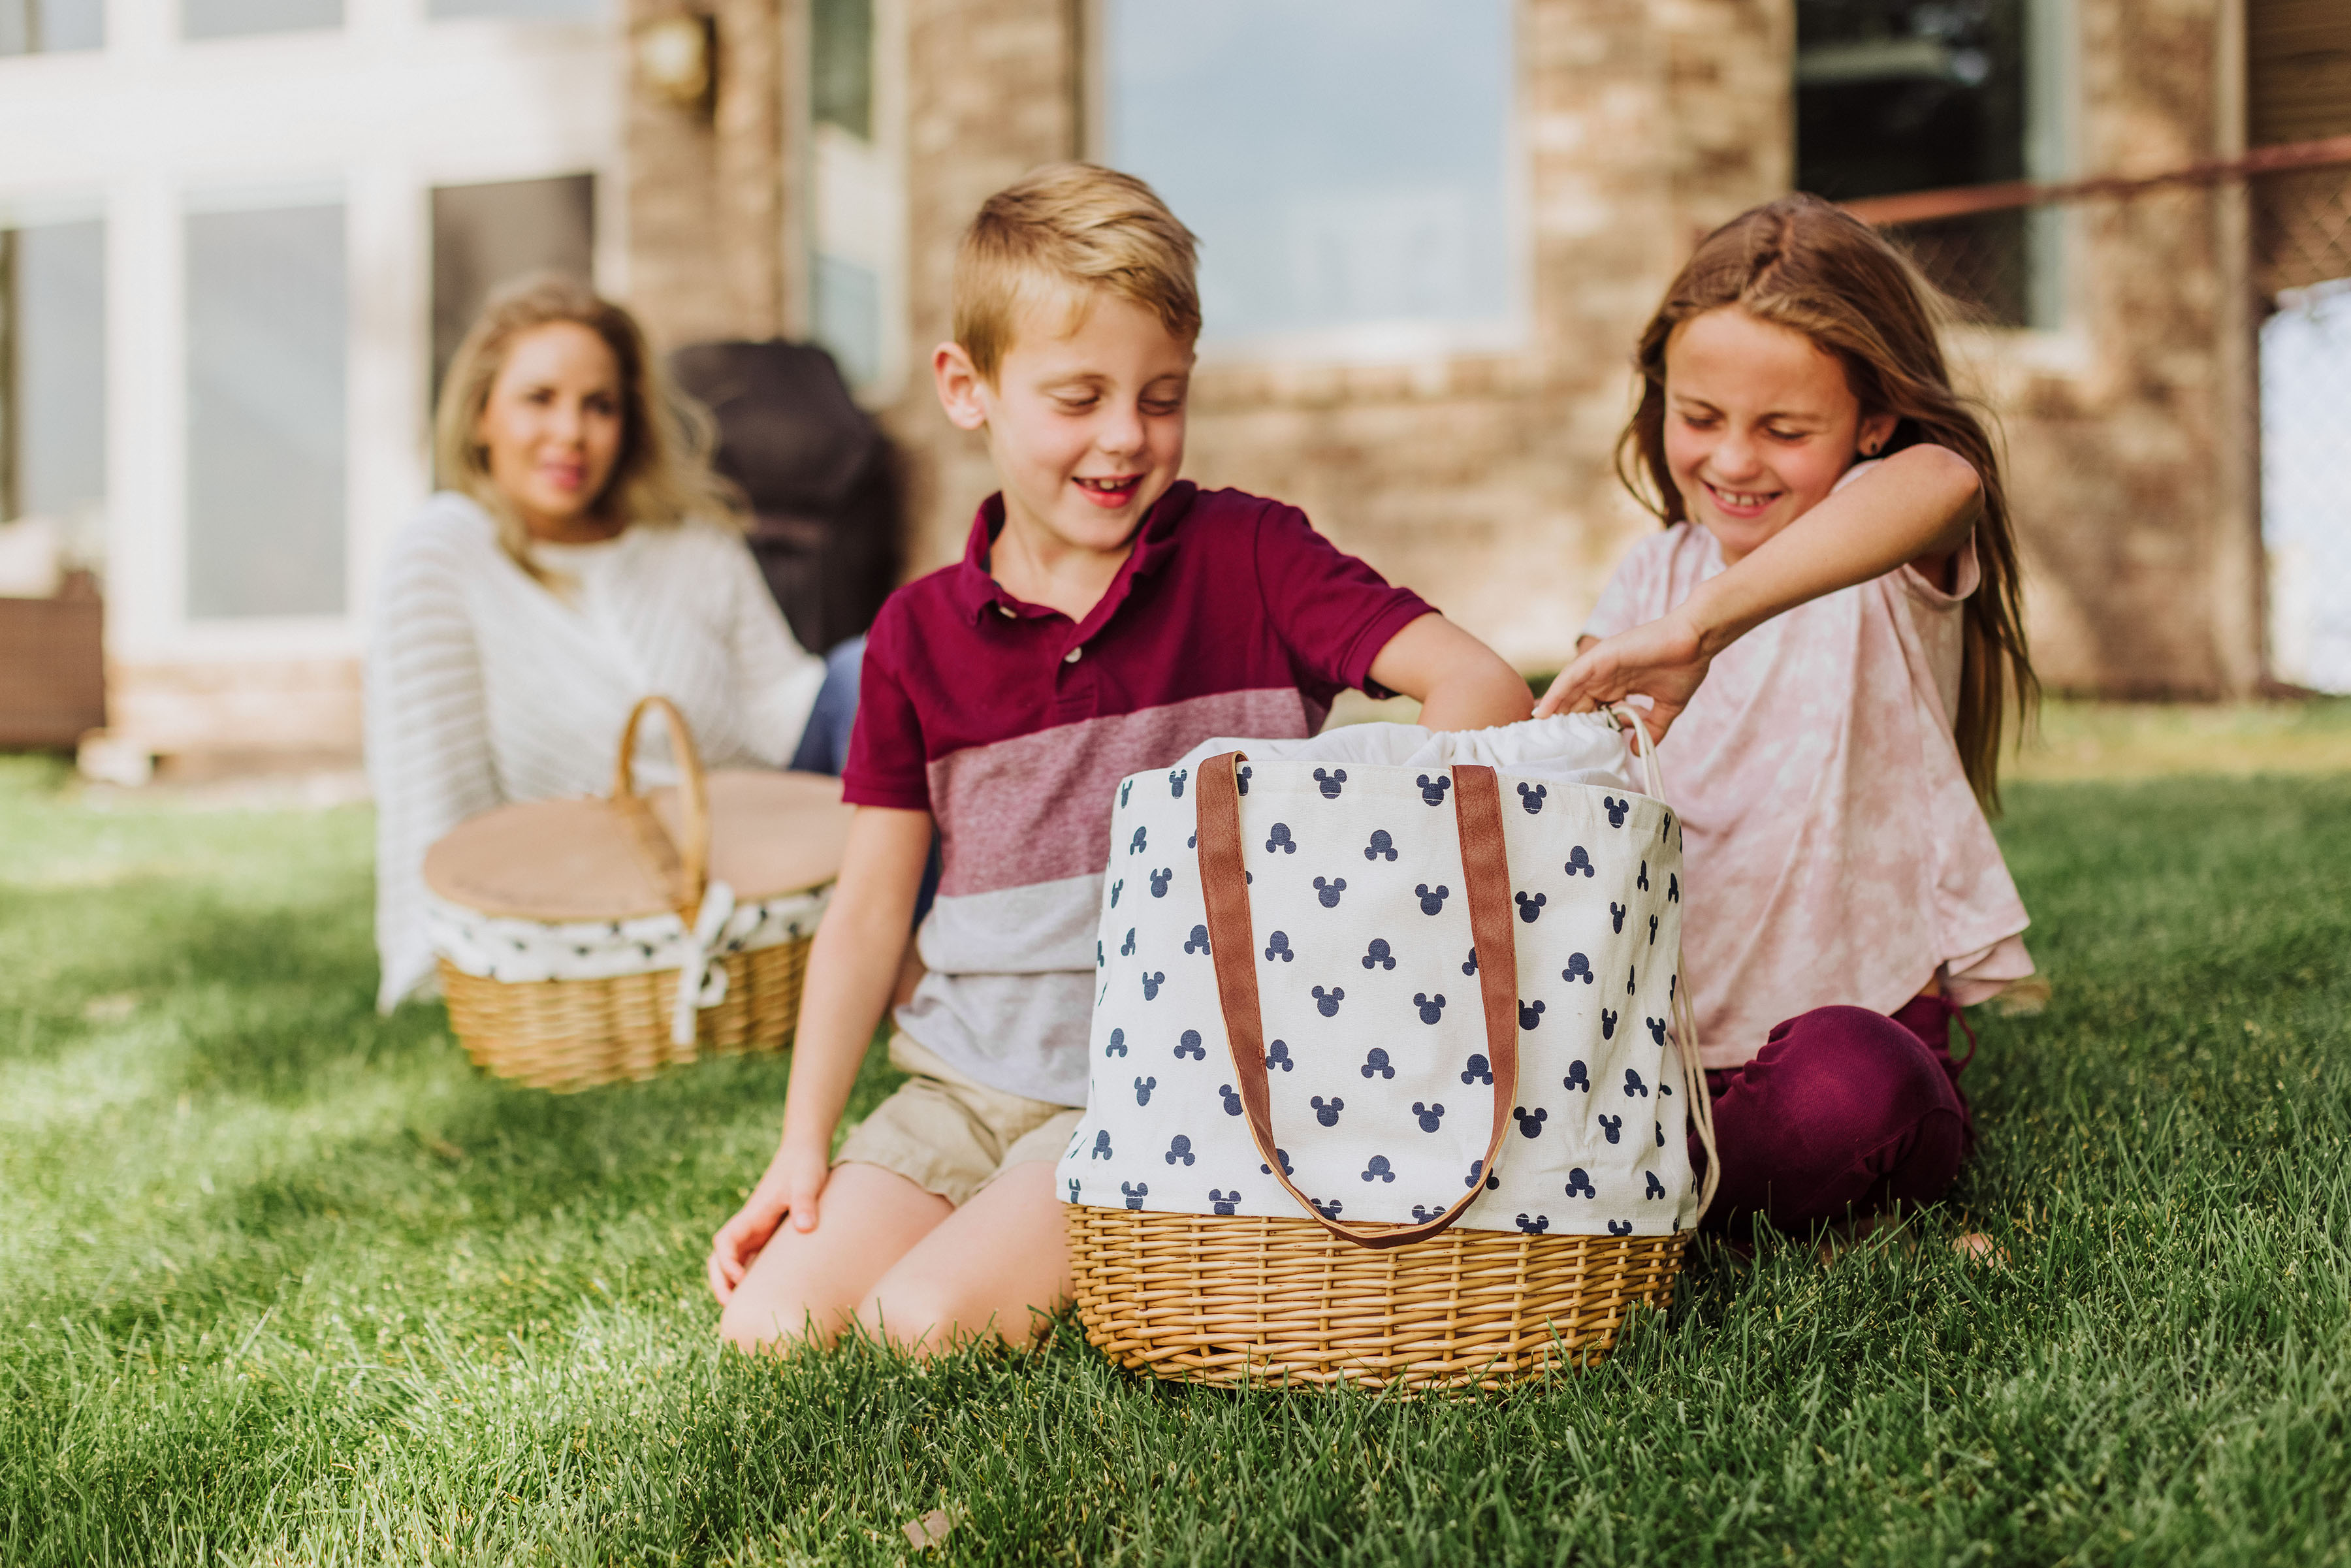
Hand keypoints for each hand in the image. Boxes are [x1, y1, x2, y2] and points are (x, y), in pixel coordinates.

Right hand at [706, 1138, 830, 1304]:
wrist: (805, 1152)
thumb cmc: (804, 1166)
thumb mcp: (807, 1182)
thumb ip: (805, 1202)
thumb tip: (803, 1227)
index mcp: (752, 1216)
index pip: (725, 1242)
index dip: (727, 1263)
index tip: (740, 1278)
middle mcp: (750, 1226)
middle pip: (721, 1258)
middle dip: (720, 1281)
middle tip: (730, 1307)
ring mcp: (758, 1232)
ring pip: (734, 1262)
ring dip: (732, 1283)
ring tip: (743, 1309)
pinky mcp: (770, 1235)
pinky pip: (754, 1260)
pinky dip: (752, 1279)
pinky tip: (764, 1297)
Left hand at [1532, 609, 1710, 742]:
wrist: (1697, 641)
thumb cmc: (1685, 668)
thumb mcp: (1666, 707)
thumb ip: (1651, 728)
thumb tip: (1638, 751)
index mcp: (1618, 686)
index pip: (1592, 711)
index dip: (1580, 730)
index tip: (1567, 751)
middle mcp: (1606, 676)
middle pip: (1575, 703)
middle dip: (1561, 724)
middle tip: (1543, 748)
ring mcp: (1602, 666)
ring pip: (1569, 691)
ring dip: (1552, 711)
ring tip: (1536, 733)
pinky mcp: (1601, 657)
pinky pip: (1572, 676)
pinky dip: (1556, 693)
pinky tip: (1543, 711)